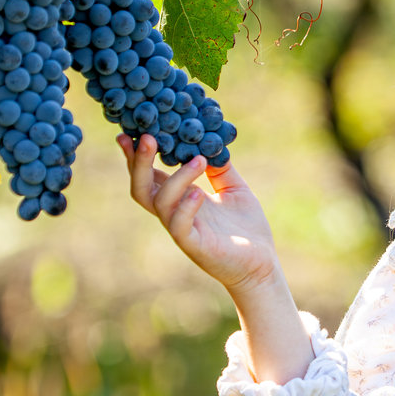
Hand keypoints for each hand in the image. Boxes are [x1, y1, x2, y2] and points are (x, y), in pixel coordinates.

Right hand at [118, 133, 279, 291]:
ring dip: (176, 178)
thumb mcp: (234, 189)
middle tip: (147, 137)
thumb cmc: (246, 228)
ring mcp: (182, 231)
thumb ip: (220, 168)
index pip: (150, 176)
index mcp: (180, 199)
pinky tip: (199, 193)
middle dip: (138, 163)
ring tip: (197, 160)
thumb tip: (210, 139)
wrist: (262, 263)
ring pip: (160, 203)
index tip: (132, 132)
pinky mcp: (196, 246)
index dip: (137, 156)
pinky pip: (180, 226)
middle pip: (141, 188)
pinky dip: (185, 207)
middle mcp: (175, 214)